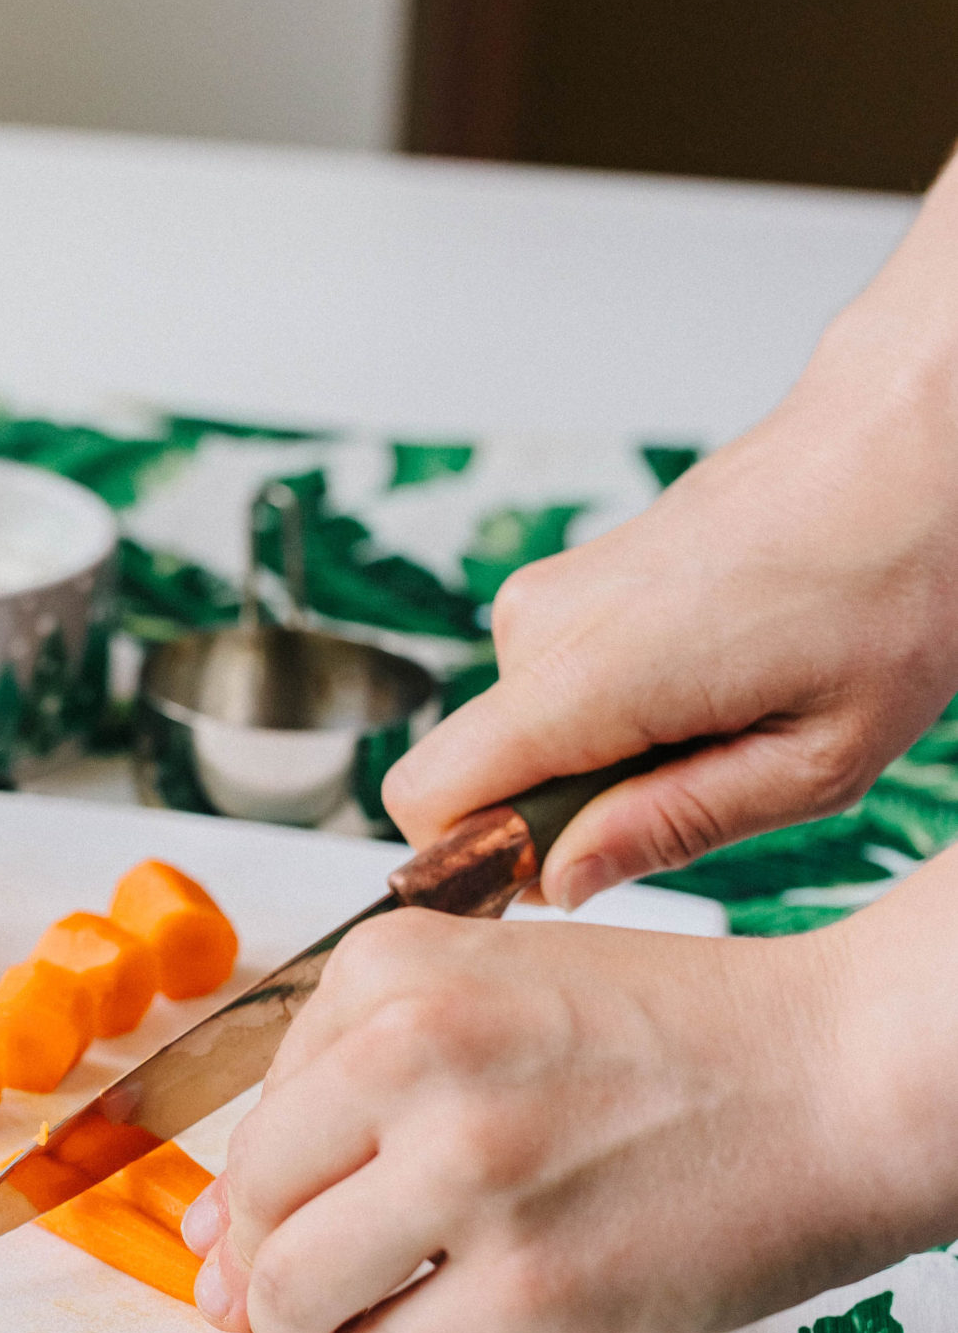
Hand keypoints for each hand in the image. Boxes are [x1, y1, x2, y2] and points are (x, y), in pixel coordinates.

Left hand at [180, 861, 957, 1332]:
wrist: (842, 1079)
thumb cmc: (692, 1038)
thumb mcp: (504, 992)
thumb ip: (366, 1074)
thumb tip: (231, 1211)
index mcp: (396, 971)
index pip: (259, 1106)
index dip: (257, 1183)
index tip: (262, 1219)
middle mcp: (415, 1058)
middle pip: (258, 1203)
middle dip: (255, 1267)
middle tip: (277, 1295)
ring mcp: (468, 1177)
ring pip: (295, 1292)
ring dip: (294, 1332)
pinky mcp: (525, 1289)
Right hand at [385, 158, 957, 908]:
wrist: (904, 451)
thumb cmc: (888, 585)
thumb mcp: (816, 759)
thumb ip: (672, 829)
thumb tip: (559, 881)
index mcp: (591, 674)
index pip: (427, 801)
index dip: (477, 864)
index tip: (573, 874)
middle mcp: (540, 626)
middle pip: (474, 782)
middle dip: (563, 818)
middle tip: (699, 784)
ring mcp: (544, 599)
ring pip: (519, 744)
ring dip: (605, 765)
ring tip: (726, 721)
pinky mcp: (564, 589)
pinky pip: (550, 699)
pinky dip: (618, 719)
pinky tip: (711, 683)